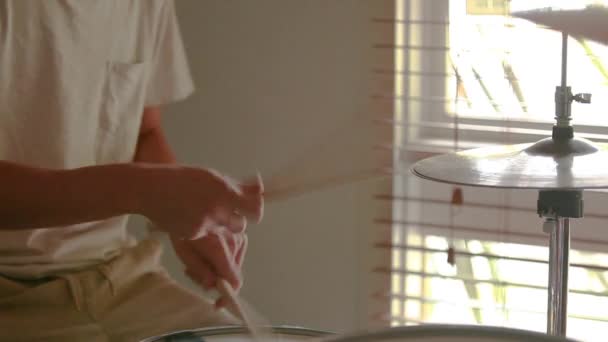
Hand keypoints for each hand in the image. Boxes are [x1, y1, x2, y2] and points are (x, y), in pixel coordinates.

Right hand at [141, 167, 263, 238]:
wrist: (151, 190)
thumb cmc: (183, 179)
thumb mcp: (213, 177)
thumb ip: (238, 185)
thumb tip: (261, 188)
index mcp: (223, 191)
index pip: (255, 209)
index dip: (256, 210)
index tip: (252, 208)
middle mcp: (216, 209)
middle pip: (242, 225)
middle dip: (238, 220)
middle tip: (228, 211)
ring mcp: (204, 225)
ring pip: (224, 231)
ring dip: (221, 225)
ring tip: (205, 212)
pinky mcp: (193, 236)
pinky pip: (207, 236)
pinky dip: (204, 229)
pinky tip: (190, 217)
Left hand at [171, 227, 247, 307]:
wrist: (182, 198)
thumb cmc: (178, 223)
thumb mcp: (183, 250)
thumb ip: (199, 269)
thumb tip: (211, 285)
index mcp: (219, 248)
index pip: (234, 280)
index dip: (227, 295)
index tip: (218, 302)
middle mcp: (234, 242)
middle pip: (233, 273)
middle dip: (216, 279)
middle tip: (194, 273)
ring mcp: (239, 235)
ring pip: (234, 263)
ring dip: (219, 267)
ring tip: (198, 259)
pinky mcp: (239, 230)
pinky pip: (236, 252)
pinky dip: (224, 257)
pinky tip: (209, 250)